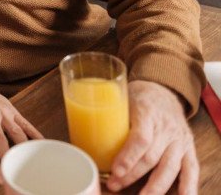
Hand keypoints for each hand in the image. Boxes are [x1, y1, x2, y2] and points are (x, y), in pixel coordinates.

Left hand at [0, 68, 42, 166]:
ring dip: (22, 148)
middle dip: (6, 156)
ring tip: (25, 162)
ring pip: (16, 133)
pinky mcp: (13, 110)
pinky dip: (35, 134)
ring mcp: (3, 112)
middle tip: (10, 171)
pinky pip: (26, 124)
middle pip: (1, 140)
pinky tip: (41, 145)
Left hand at [107, 80, 197, 194]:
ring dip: (154, 187)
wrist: (164, 91)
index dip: (128, 157)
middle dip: (132, 176)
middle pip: (151, 157)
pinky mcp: (188, 149)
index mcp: (148, 113)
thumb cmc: (139, 97)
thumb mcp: (122, 99)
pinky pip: (191, 170)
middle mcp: (167, 128)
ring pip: (170, 168)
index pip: (141, 138)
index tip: (115, 170)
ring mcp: (179, 140)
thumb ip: (110, 118)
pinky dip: (188, 187)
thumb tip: (84, 136)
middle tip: (114, 185)